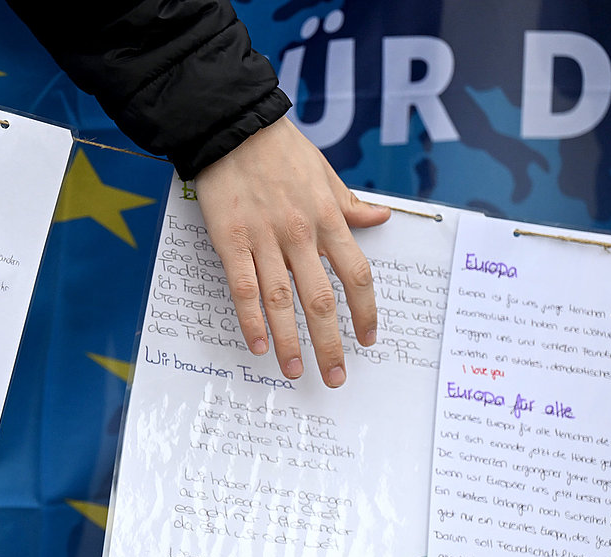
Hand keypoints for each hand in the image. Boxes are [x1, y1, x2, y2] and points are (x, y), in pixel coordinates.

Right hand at [194, 117, 390, 387]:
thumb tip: (380, 217)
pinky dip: (251, 319)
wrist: (233, 127)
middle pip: (320, 299)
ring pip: (281, 301)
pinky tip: (258, 345)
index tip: (368, 339)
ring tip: (294, 371)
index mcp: (327, 218)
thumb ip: (349, 203)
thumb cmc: (279, 148)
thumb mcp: (325, 172)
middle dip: (330, 343)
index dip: (365, 312)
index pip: (355, 275)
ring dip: (290, 341)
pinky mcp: (230, 241)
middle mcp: (300, 234)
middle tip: (335, 376)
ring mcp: (264, 239)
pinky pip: (243, 287)